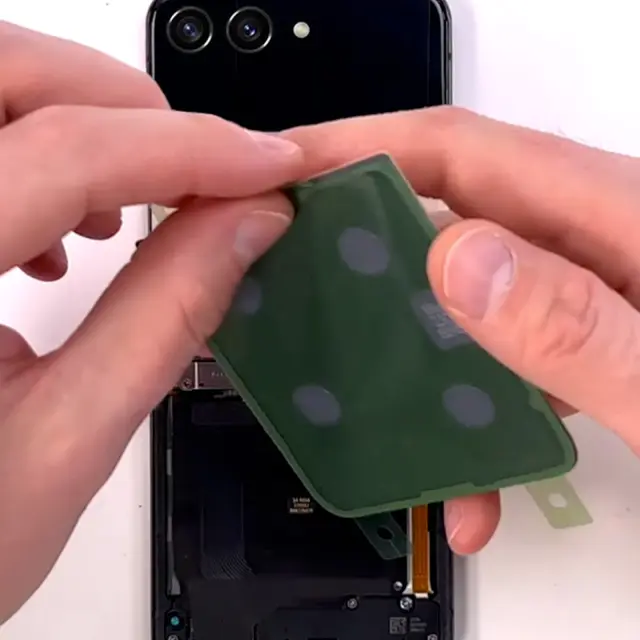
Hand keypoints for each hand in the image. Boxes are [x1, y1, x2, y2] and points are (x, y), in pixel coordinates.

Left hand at [0, 22, 302, 620]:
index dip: (186, 151)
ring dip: (84, 130)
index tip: (268, 166)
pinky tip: (57, 234)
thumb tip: (247, 228)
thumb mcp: (70, 438)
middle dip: (127, 109)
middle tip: (201, 174)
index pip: (65, 156)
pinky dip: (41, 157)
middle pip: (9, 76)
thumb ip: (167, 317)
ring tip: (123, 218)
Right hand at [286, 107, 639, 553]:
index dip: (363, 149)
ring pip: (462, 304)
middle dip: (361, 250)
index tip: (287, 175)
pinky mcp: (586, 349)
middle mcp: (591, 247)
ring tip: (366, 412)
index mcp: (615, 220)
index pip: (456, 152)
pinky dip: (470, 423)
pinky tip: (466, 487)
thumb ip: (579, 327)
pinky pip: (501, 366)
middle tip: (294, 289)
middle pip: (444, 219)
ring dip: (408, 358)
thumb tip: (460, 263)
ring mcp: (585, 301)